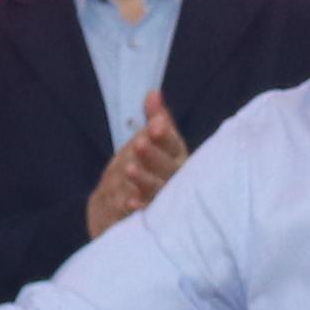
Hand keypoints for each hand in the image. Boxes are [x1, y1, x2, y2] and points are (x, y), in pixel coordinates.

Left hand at [84, 90, 189, 241]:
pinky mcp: (160, 216)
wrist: (174, 203)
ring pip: (160, 190)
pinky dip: (142, 208)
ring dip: (146, 179)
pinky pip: (152, 213)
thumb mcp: (162, 140)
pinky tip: (129, 203)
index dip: (164, 136)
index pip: (173, 145)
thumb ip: (158, 118)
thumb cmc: (165, 163)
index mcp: (180, 157)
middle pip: (167, 167)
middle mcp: (179, 179)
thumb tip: (152, 93)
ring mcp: (171, 199)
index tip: (154, 126)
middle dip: (153, 155)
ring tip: (129, 169)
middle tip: (139, 144)